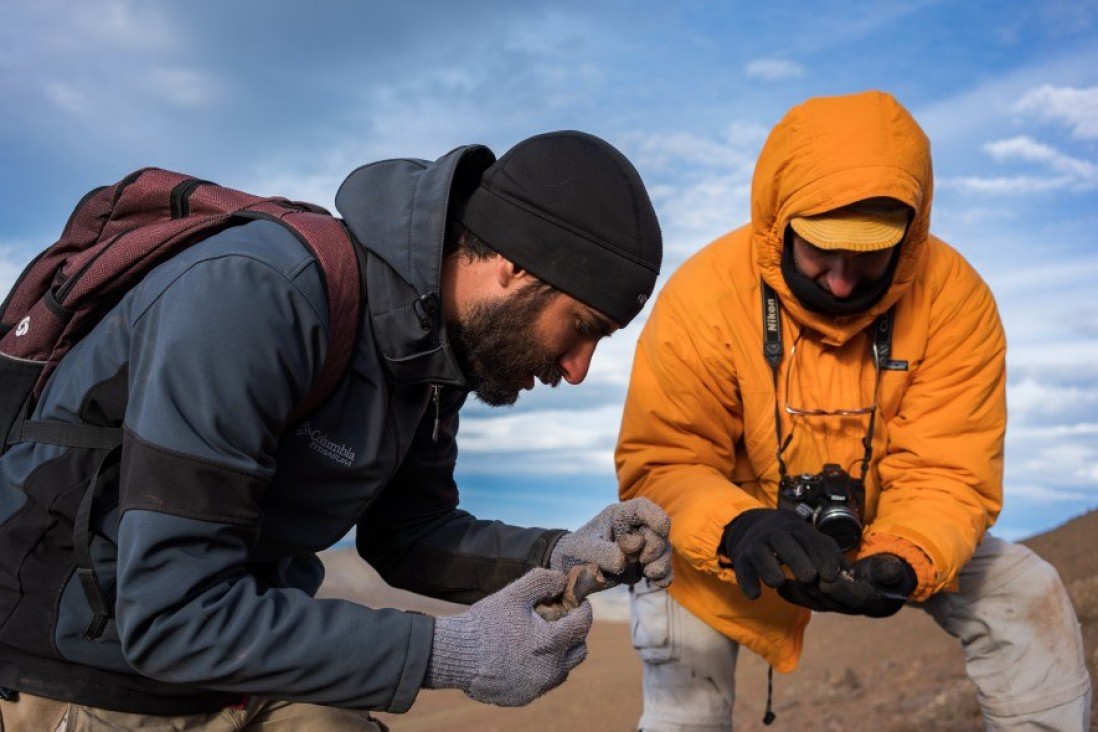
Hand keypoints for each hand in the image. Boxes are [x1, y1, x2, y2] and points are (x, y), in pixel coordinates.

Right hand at [424, 568, 591, 706]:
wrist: (455, 655)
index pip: (582, 625)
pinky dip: (540, 669)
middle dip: (574, 633)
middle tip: (559, 620)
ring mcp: (537, 687)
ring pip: (563, 670)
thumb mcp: (513, 594)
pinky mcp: (524, 698)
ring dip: (559, 654)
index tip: (578, 602)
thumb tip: (564, 580)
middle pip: (579, 651)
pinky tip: (523, 656)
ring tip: (540, 638)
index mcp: (550, 643)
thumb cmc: (485, 622)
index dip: (583, 610)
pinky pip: (543, 683)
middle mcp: (549, 670)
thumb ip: (542, 581)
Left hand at [549, 498, 671, 587]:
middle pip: (658, 534)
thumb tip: (624, 561)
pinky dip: (663, 576)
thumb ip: (604, 553)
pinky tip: (659, 582)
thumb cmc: (576, 552)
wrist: (570, 571)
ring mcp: (640, 549)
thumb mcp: (586, 550)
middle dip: (655, 548)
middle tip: (641, 560)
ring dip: (662, 564)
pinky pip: (661, 570)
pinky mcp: (641, 566)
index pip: (643, 508)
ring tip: (650, 573)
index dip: (656, 516)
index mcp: (620, 517)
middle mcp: (633, 530)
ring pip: (663, 552)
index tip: (662, 530)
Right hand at [720, 508, 844, 599]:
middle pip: (785, 542)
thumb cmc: (792, 540)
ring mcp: (756, 547)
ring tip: (779, 582)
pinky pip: (743, 569)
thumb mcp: (811, 541)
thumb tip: (851, 578)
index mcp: (797, 531)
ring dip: (769, 568)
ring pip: (761, 554)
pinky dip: (747, 582)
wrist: (753, 526)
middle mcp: (775, 535)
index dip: (822, 557)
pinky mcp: (742, 559)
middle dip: (797, 559)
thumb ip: (831, 557)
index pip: (811, 540)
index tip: (831, 576)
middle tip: (808, 578)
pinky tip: (756, 595)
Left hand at [779, 553, 915, 616]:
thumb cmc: (888, 576)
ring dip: (798, 589)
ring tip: (781, 578)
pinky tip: (779, 586)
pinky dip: (792, 594)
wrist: (883, 589)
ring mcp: (835, 606)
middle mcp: (848, 607)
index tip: (824, 576)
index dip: (836, 586)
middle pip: (826, 597)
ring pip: (813, 599)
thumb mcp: (892, 572)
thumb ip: (889, 571)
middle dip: (811, 584)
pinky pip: (806, 601)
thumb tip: (890, 568)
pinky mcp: (824, 603)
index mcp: (865, 600)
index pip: (848, 594)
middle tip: (796, 571)